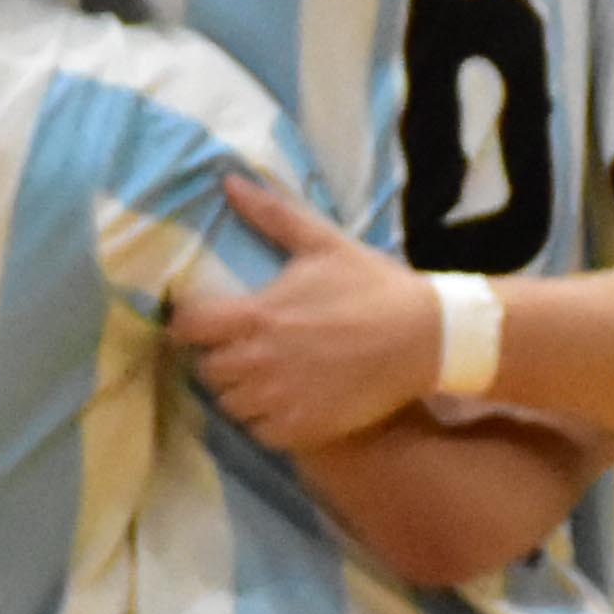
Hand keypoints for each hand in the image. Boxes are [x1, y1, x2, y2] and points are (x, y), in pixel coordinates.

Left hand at [172, 165, 445, 449]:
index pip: (188, 327)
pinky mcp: (302, 428)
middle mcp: (259, 361)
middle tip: (244, 348)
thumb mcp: (322, 243)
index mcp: (257, 315)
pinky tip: (286, 401)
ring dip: (241, 391)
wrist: (424, 336)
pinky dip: (266, 419)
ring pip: (231, 404)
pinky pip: (261, 431)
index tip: (201, 323)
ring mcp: (279, 398)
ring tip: (265, 376)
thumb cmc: (373, 286)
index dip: (189, 325)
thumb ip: (271, 216)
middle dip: (219, 358)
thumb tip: (228, 182)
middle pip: (207, 370)